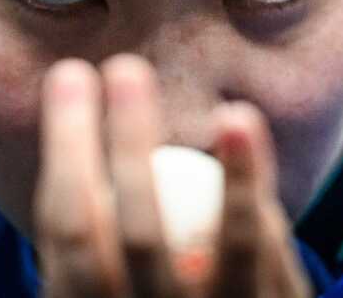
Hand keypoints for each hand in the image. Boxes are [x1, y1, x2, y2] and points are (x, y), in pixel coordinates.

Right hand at [33, 54, 313, 297]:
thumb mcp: (86, 295)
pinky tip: (259, 162)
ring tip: (235, 114)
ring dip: (238, 182)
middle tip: (124, 67)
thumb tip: (68, 127)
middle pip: (138, 235)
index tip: (69, 74)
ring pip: (231, 259)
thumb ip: (81, 248)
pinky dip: (267, 215)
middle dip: (126, 146)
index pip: (69, 228)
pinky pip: (275, 273)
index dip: (66, 146)